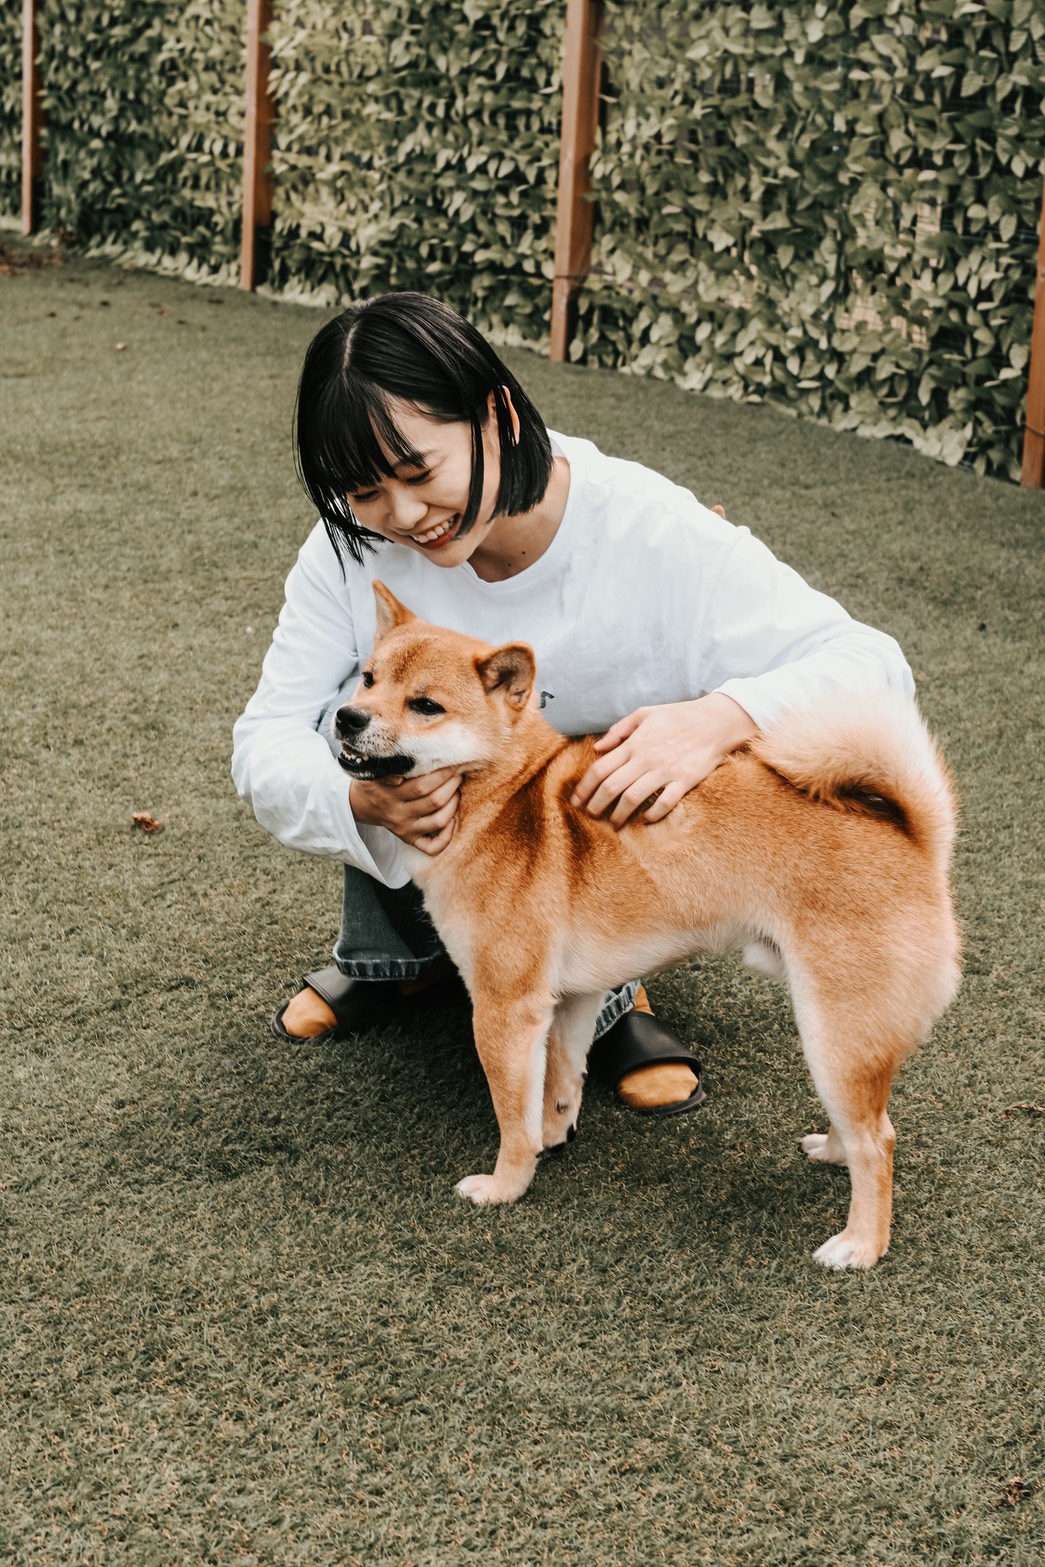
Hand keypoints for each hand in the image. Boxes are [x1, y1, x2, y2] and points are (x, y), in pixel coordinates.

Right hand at [350, 766, 461, 855]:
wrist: (363, 805)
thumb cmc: (375, 783)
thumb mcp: (374, 773)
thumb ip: (388, 770)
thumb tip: (403, 771)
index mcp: (391, 796)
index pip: (422, 786)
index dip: (442, 774)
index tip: (451, 763)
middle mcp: (399, 815)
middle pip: (434, 801)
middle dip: (451, 784)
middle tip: (457, 773)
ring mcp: (406, 830)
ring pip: (438, 821)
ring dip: (454, 804)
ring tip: (456, 790)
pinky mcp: (410, 840)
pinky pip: (433, 847)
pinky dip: (447, 835)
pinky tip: (452, 819)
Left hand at [570, 693, 758, 827]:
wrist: (715, 720)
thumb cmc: (678, 716)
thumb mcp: (645, 714)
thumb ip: (619, 730)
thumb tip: (597, 748)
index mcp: (634, 743)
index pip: (600, 769)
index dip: (584, 788)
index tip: (576, 801)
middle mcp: (646, 758)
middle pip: (611, 787)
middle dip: (596, 805)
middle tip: (591, 816)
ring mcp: (665, 771)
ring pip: (633, 798)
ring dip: (619, 815)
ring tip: (614, 823)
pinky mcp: (685, 781)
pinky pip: (664, 803)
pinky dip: (652, 814)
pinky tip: (646, 819)